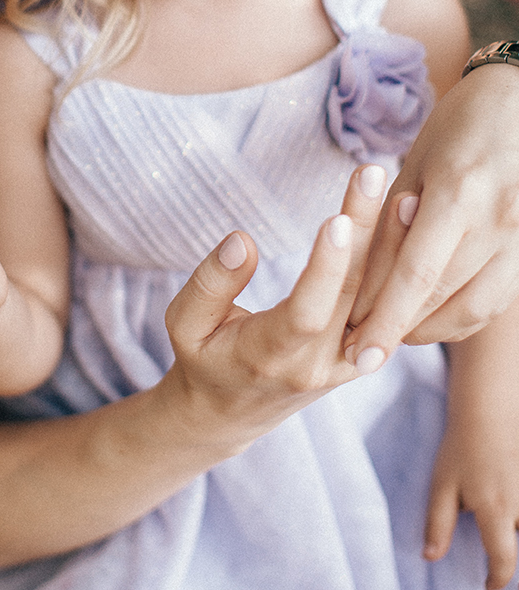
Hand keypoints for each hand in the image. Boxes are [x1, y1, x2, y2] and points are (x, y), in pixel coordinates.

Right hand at [161, 165, 387, 456]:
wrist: (231, 413)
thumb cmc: (203, 357)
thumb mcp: (184, 324)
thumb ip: (210, 284)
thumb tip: (242, 239)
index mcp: (268, 355)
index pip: (306, 313)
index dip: (325, 269)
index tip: (337, 219)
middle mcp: (316, 364)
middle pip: (352, 295)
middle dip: (366, 232)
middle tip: (373, 176)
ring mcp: (345, 362)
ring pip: (379, 302)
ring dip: (395, 250)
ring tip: (406, 198)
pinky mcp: (362, 354)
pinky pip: (387, 311)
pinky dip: (400, 269)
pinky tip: (406, 227)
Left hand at [345, 65, 518, 365]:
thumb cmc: (459, 125)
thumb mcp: (414, 163)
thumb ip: (390, 222)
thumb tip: (358, 284)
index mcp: (458, 193)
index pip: (414, 276)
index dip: (382, 320)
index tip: (354, 352)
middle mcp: (496, 221)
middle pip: (439, 297)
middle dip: (395, 331)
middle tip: (358, 354)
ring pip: (471, 309)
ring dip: (427, 331)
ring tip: (388, 338)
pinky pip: (494, 301)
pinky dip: (459, 318)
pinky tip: (428, 320)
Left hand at [425, 405, 518, 589]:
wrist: (490, 411)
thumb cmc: (462, 448)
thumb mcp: (442, 485)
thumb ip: (438, 525)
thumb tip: (431, 558)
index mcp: (497, 511)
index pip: (504, 560)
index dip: (498, 579)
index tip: (489, 586)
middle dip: (515, 552)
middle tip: (502, 552)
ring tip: (506, 530)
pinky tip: (514, 513)